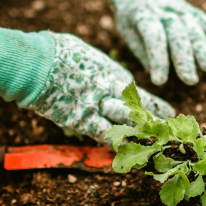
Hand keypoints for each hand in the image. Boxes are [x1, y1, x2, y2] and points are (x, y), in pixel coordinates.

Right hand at [0, 24, 174, 142]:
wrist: (36, 62)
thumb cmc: (54, 50)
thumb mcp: (82, 52)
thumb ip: (93, 65)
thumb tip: (94, 67)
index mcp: (111, 71)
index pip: (136, 92)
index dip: (151, 104)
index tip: (166, 111)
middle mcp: (110, 89)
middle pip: (138, 109)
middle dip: (154, 121)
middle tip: (169, 131)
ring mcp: (97, 106)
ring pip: (127, 123)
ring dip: (141, 135)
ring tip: (156, 145)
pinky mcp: (82, 120)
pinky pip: (103, 135)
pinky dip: (114, 145)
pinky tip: (125, 155)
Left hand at [100, 0, 205, 85]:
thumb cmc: (130, 13)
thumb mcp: (125, 29)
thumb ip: (141, 49)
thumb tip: (156, 71)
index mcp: (143, 15)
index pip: (153, 37)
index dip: (158, 59)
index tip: (160, 81)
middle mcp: (164, 10)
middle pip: (178, 34)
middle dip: (185, 57)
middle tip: (190, 80)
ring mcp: (180, 9)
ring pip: (194, 28)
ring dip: (203, 48)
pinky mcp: (191, 10)